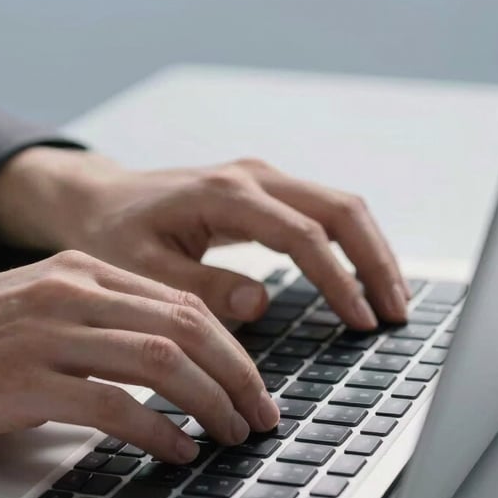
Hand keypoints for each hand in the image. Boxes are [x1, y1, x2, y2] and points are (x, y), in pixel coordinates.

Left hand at [0, 150, 408, 328]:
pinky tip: (361, 279)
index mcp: (225, 193)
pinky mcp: (264, 190)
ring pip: (340, 206)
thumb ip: (200, 286)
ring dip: (371, 251)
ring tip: (393, 301)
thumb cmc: (115, 235)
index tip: (361, 321)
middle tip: (397, 313)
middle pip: (340, 209)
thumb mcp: (141, 269)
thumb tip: (260, 303)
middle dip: (375, 261)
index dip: (338, 280)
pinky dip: (350, 244)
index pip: (302, 235)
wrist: (101, 200)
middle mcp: (253, 176)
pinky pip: (323, 212)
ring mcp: (262, 178)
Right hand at [0, 251, 277, 458]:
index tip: (252, 385)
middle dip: (237, 376)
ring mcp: (46, 334)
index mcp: (80, 271)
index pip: (182, 303)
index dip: (231, 348)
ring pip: (161, 360)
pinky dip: (157, 430)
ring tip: (230, 436)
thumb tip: (169, 358)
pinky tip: (175, 450)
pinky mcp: (21, 381)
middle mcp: (71, 292)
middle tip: (259, 416)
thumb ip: (98, 319)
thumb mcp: (36, 306)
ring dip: (210, 403)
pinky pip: (113, 404)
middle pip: (186, 326)